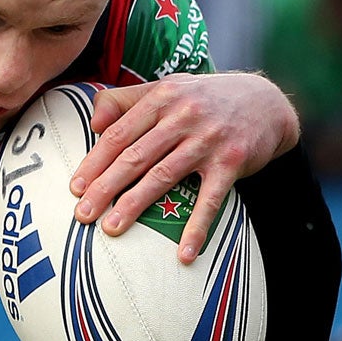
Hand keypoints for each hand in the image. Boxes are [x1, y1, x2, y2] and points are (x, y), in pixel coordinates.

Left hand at [68, 73, 299, 263]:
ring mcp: (208, 139)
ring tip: (112, 229)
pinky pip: (210, 199)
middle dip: (105, 188)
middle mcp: (183, 116)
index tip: (75, 188)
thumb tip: (93, 123)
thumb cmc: (204, 99)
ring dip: (135, 205)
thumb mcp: (166, 88)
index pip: (119, 134)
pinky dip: (197, 227)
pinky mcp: (232, 161)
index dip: (94, 163)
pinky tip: (184, 253)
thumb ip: (125, 100)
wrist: (266, 101)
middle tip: (83, 214)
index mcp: (161, 98)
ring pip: (163, 176)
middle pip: (135, 157)